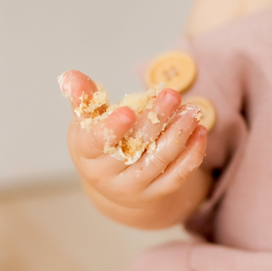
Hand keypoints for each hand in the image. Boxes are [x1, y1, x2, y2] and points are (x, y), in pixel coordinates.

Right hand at [59, 70, 206, 209]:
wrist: (113, 184)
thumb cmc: (98, 143)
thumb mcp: (86, 121)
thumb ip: (83, 99)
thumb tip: (71, 77)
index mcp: (87, 154)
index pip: (97, 141)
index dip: (113, 127)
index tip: (129, 111)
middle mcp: (108, 176)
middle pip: (134, 148)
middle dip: (155, 121)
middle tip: (172, 95)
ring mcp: (134, 188)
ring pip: (158, 161)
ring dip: (178, 134)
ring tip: (192, 111)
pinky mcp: (157, 193)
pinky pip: (177, 176)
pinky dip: (191, 155)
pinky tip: (200, 132)